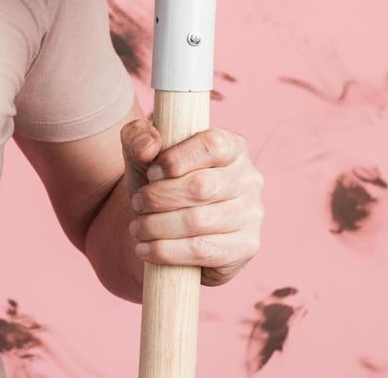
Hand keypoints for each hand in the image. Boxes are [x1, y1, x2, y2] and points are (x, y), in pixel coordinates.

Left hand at [120, 118, 264, 285]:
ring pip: (199, 221)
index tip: (150, 173)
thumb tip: (148, 148)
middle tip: (137, 204)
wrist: (164, 221)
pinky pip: (204, 251)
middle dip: (159, 197)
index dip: (175, 159)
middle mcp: (249, 178)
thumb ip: (137, 137)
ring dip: (157, 226)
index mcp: (231, 146)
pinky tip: (145, 249)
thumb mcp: (140, 151)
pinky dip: (167, 251)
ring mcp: (251, 214)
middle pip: (201, 187)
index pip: (211, 145)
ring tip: (137, 227)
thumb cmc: (157, 178)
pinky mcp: (246, 247)